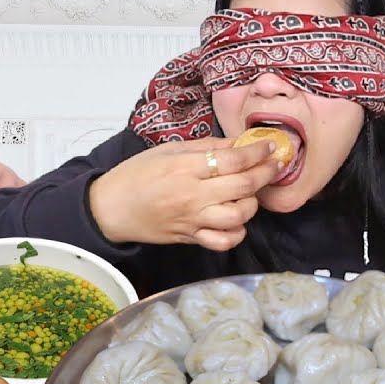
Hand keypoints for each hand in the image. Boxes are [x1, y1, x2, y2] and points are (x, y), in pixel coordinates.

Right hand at [89, 138, 280, 251]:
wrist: (111, 208)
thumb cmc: (136, 175)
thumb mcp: (168, 150)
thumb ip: (206, 147)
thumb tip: (238, 142)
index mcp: (185, 168)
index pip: (233, 160)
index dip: (257, 153)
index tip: (270, 147)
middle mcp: (192, 196)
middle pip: (243, 186)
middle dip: (266, 174)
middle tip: (274, 165)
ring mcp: (193, 220)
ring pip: (238, 215)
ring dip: (252, 203)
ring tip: (250, 193)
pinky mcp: (191, 238)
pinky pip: (223, 241)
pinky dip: (237, 232)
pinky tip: (236, 220)